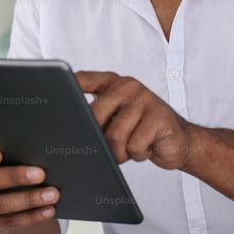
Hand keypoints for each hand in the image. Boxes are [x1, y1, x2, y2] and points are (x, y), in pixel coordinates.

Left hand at [77, 70, 192, 169]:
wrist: (179, 141)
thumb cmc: (140, 131)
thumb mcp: (116, 119)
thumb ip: (96, 117)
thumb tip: (69, 132)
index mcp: (112, 83)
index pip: (84, 79)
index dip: (68, 85)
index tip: (54, 93)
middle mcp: (127, 85)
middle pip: (95, 114)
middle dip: (98, 139)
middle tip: (111, 148)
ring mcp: (145, 98)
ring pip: (114, 135)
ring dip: (120, 152)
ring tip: (130, 148)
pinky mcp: (159, 116)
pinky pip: (134, 146)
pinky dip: (137, 155)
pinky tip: (147, 147)